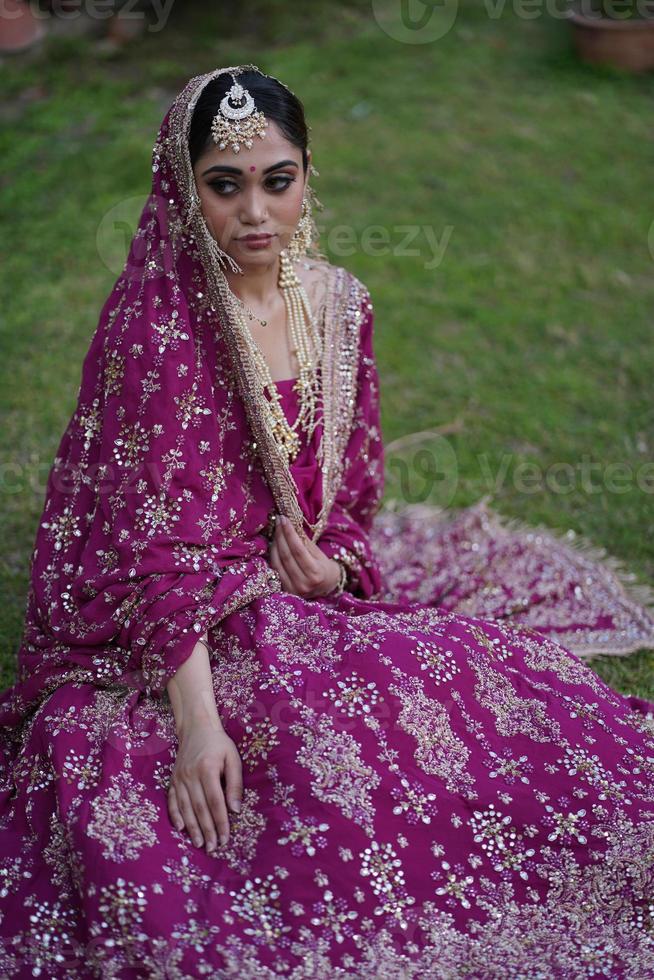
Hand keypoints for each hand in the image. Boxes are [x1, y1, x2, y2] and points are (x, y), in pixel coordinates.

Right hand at [167, 714, 242, 853]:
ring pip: (185, 808)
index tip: (226, 838)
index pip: (215, 802)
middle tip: (213, 848)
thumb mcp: (233, 758)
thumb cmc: (218, 744)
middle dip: (207, 830)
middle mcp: (190, 776)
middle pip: (199, 809)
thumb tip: (236, 810)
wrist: (196, 728)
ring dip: (192, 828)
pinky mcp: (173, 780)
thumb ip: (234, 783)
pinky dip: (175, 816)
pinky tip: (181, 829)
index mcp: (207, 769)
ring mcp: (179, 778)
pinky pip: (172, 801)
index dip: (221, 822)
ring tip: (200, 843)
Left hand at [269, 514, 340, 597]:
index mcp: (316, 574)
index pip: (298, 550)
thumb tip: (291, 524)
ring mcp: (293, 589)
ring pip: (277, 562)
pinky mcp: (285, 590)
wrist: (326, 586)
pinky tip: (274, 544)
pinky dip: (273, 555)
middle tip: (278, 521)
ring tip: (276, 530)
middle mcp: (303, 584)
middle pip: (286, 555)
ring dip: (274, 544)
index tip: (284, 519)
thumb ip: (304, 541)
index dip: (289, 533)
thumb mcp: (319, 553)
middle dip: (280, 535)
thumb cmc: (323, 567)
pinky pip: (275, 569)